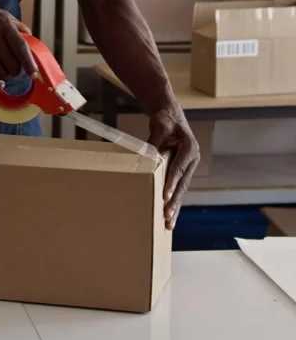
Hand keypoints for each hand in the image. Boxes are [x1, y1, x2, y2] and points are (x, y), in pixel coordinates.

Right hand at [0, 0, 37, 84]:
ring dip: (5, 75)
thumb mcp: (2, 14)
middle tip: (14, 69)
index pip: (21, 47)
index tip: (34, 73)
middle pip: (12, 63)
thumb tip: (31, 39)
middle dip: (16, 70)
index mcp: (4, 25)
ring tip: (3, 71)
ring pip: (0, 72)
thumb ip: (18, 26)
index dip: (29, 62)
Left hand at [148, 107, 199, 230]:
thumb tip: (147, 158)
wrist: (170, 116)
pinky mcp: (182, 171)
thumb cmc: (165, 120)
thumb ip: (155, 142)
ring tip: (169, 223)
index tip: (165, 197)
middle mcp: (192, 159)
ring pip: (182, 189)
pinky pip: (178, 187)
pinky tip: (169, 214)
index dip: (172, 183)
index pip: (179, 168)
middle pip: (183, 183)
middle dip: (174, 202)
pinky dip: (173, 200)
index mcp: (190, 147)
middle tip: (168, 218)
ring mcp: (189, 166)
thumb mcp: (159, 127)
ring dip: (175, 206)